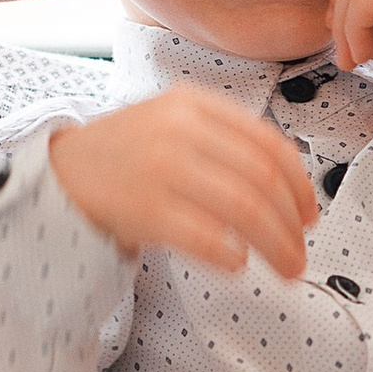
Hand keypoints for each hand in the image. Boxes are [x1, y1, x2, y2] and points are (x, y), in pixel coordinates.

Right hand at [50, 91, 316, 281]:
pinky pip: (207, 237)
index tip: (309, 215)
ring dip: (276, 245)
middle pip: (263, 179)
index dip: (301, 186)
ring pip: (245, 208)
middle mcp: (181, 129)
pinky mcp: (145, 208)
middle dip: (293, 224)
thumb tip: (290, 188)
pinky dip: (232, 256)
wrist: (62, 173)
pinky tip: (237, 265)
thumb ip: (226, 141)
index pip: (270, 145)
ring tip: (286, 268)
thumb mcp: (174, 122)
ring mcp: (162, 168)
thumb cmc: (127, 155)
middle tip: (301, 253)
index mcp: (195, 103)